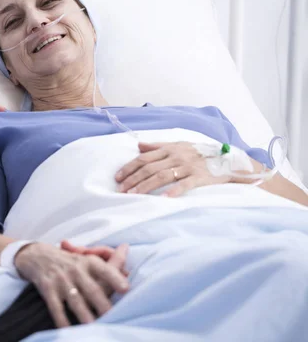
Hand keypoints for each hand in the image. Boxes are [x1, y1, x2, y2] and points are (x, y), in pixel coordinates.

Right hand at [14, 242, 128, 327]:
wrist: (36, 256)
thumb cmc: (69, 261)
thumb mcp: (86, 257)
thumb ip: (108, 263)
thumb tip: (127, 259)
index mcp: (88, 261)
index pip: (104, 269)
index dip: (115, 278)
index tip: (126, 288)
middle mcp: (75, 270)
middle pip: (92, 289)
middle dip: (102, 304)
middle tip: (113, 315)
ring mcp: (61, 280)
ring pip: (75, 300)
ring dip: (84, 314)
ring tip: (93, 325)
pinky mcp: (47, 289)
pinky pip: (56, 307)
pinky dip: (61, 319)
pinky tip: (67, 329)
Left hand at [115, 141, 232, 196]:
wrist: (228, 159)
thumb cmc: (200, 153)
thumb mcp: (179, 145)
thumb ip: (158, 146)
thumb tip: (139, 146)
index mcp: (169, 149)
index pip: (144, 158)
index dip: (129, 167)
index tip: (118, 177)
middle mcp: (176, 156)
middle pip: (149, 168)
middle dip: (133, 179)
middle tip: (121, 190)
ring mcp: (188, 167)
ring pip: (162, 176)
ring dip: (146, 186)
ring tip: (134, 194)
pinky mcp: (200, 177)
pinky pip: (185, 185)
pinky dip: (174, 191)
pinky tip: (163, 199)